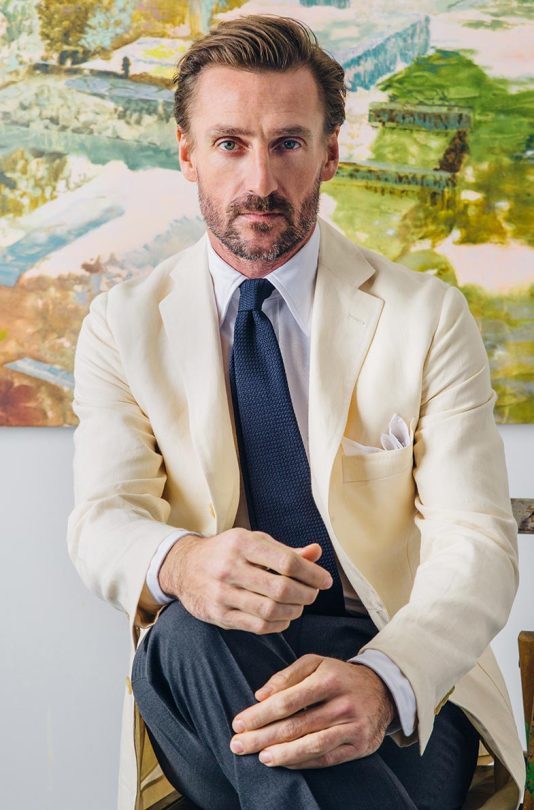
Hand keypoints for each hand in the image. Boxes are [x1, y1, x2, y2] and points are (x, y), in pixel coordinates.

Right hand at [159, 529, 332, 633]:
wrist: (184, 567)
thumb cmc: (227, 552)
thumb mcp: (253, 542)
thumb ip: (285, 551)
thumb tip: (316, 552)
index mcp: (242, 543)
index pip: (286, 561)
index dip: (312, 573)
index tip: (325, 580)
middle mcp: (230, 568)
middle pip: (281, 589)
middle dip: (306, 594)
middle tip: (313, 593)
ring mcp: (222, 594)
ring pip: (271, 610)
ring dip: (294, 611)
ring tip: (299, 604)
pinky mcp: (219, 615)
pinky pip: (258, 626)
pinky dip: (279, 624)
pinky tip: (284, 616)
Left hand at [230, 655, 394, 767]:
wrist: (382, 691)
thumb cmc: (338, 676)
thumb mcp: (316, 663)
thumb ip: (287, 675)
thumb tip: (260, 695)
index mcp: (329, 679)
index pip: (288, 700)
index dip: (260, 714)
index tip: (238, 723)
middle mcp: (342, 704)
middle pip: (296, 725)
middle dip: (263, 737)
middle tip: (238, 745)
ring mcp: (353, 727)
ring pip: (311, 745)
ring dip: (282, 754)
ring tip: (260, 758)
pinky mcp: (360, 745)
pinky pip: (327, 758)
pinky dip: (303, 762)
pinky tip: (284, 761)